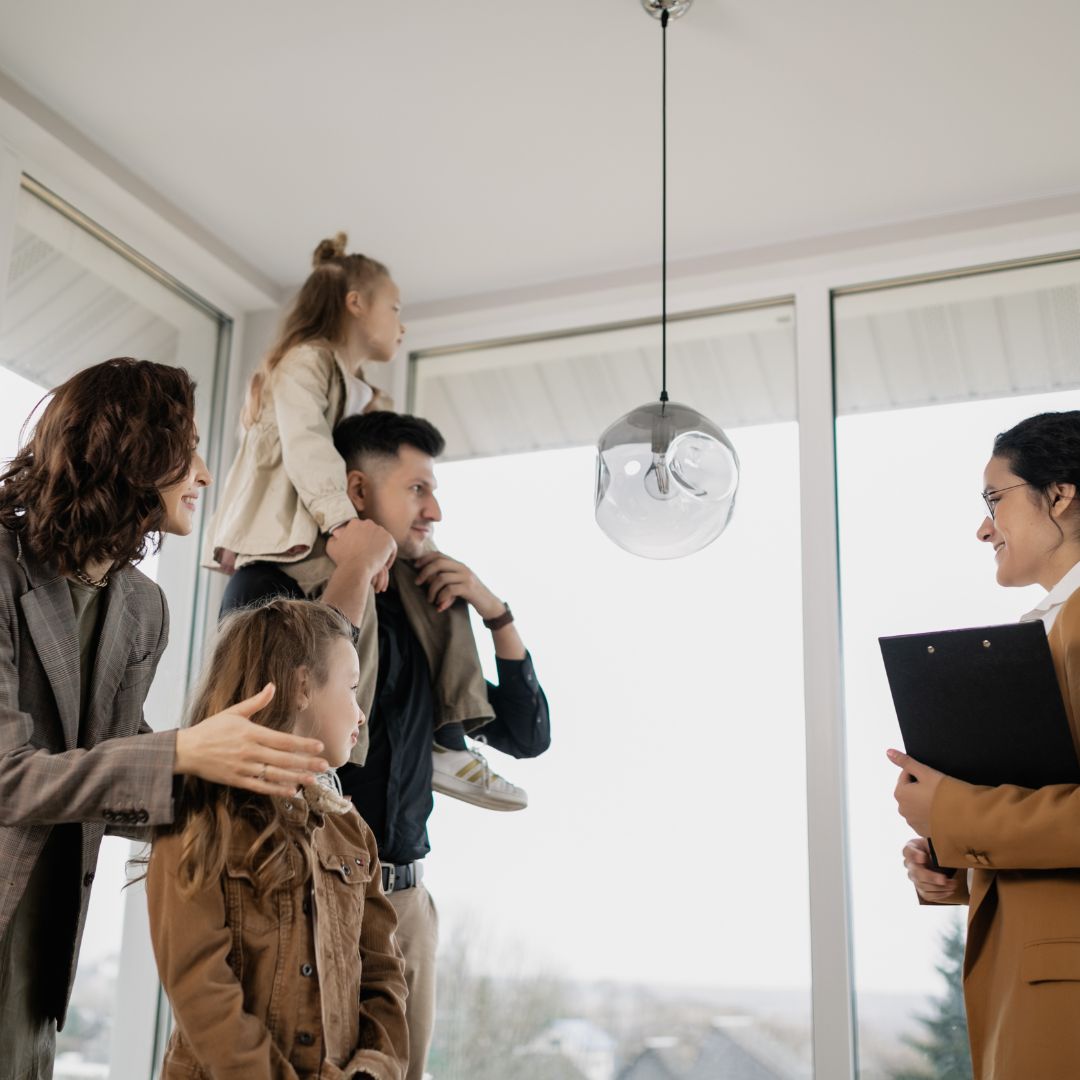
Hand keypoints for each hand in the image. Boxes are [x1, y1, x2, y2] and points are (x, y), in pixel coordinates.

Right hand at [174, 684, 328, 796]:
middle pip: (283, 759)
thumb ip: (256, 702)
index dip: (303, 744)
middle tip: (325, 766)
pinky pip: (260, 786)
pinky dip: (276, 790)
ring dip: (295, 778)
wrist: (186, 750)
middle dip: (306, 763)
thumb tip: (272, 686)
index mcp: (251, 733)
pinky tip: (291, 791)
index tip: (319, 747)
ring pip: (274, 775)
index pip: (283, 740)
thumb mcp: (233, 712)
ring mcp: (243, 768)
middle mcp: (249, 751)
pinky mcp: (236, 780)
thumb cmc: (211, 729)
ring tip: (313, 781)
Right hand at [327, 518, 395, 588]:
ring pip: (382, 540)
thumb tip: (334, 536)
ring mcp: (381, 531)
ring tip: (376, 561)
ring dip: (380, 549)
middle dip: (371, 543)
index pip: (361, 530)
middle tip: (369, 555)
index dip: (361, 541)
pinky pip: (391, 548)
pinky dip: (388, 557)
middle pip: (372, 533)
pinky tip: (383, 565)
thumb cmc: (343, 559)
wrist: (356, 567)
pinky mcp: (390, 541)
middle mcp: (369, 523)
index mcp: (355, 523)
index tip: (360, 550)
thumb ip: (333, 538)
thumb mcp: (331, 546)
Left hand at [413, 551, 501, 615]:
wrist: (490, 605)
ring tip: (431, 600)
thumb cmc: (471, 595)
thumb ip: (446, 580)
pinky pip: (449, 590)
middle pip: (438, 563)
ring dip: (432, 590)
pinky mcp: (469, 589)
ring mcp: (466, 577)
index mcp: (459, 564)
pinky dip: (441, 597)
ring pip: (441, 578)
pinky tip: (440, 605)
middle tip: (417, 583)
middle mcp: (463, 568)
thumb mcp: (458, 583)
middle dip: (424, 572)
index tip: (415, 566)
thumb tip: (425, 580)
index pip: (439, 554)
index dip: (425, 558)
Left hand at [888, 748, 944, 837]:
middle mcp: (902, 809)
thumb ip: (906, 762)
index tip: (932, 776)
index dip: (920, 772)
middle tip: (937, 787)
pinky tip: (940, 811)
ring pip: (916, 804)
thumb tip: (889, 752)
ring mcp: (912, 822)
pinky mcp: (923, 831)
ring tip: (939, 800)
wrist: (963, 818)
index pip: (906, 775)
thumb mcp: (925, 772)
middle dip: (920, 787)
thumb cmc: (944, 793)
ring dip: (923, 800)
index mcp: (900, 793)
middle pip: (910, 791)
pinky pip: (923, 818)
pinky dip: (928, 813)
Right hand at [903, 837, 963, 902]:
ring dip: (939, 887)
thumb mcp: (935, 841)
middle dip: (930, 877)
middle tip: (943, 879)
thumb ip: (937, 843)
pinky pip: (927, 894)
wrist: (938, 857)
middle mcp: (910, 864)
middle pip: (916, 872)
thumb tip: (946, 846)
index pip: (908, 851)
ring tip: (953, 884)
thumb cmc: (936, 847)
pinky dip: (939, 894)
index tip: (922, 858)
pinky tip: (949, 891)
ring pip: (922, 885)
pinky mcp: (920, 887)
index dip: (914, 855)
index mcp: (911, 848)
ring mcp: (914, 877)